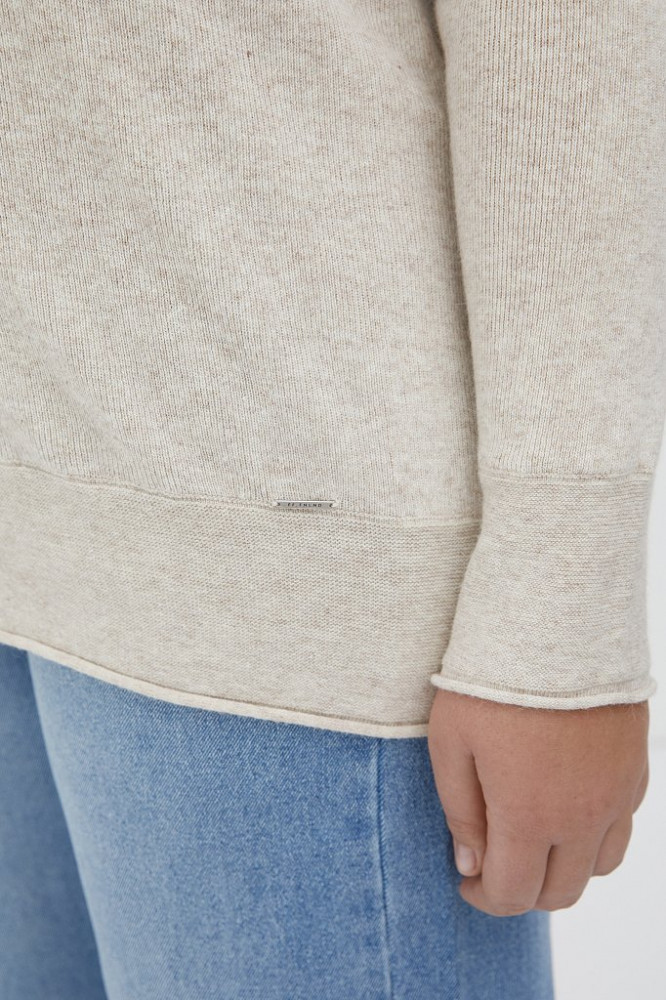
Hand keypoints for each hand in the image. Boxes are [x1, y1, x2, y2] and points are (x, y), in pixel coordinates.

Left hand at [427, 688, 649, 915]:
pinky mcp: (635, 767)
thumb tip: (470, 864)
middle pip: (561, 893)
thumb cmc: (490, 680)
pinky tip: (566, 803)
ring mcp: (616, 793)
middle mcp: (581, 817)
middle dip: (523, 891)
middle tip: (493, 864)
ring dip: (565, 868)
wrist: (555, 623)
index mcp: (530, 816)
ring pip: (600, 866)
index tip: (465, 881)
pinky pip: (623, 823)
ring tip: (532, 838)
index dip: (484, 898)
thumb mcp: (451, 742)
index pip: (513, 894)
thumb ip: (460, 811)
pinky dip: (595, 833)